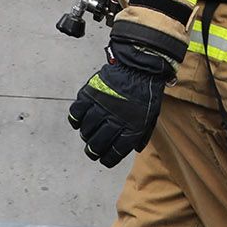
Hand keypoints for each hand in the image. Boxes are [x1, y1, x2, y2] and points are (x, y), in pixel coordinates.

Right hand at [68, 35, 179, 164]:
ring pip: (86, 130)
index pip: (115, 152)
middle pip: (97, 144)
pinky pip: (76, 112)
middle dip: (93, 151)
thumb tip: (134, 149)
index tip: (104, 159)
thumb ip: (142, 134)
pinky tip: (79, 121)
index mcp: (132, 127)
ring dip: (86, 135)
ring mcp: (101, 106)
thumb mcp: (151, 117)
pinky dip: (75, 119)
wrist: (140, 67)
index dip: (108, 159)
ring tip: (88, 134)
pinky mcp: (90, 94)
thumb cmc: (147, 93)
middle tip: (92, 151)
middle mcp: (115, 119)